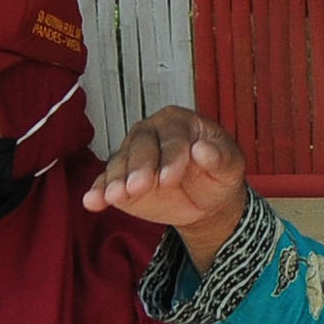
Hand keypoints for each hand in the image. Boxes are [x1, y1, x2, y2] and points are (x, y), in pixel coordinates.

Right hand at [86, 106, 252, 255]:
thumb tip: (204, 149)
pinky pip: (106, 181)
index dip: (170, 158)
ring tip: (113, 197)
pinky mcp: (121, 177)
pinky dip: (98, 191)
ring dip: (115, 180)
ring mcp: (133, 154)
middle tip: (137, 188)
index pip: (172, 137)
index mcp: (179, 122)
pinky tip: (93, 202)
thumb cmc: (218, 175)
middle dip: (138, 168)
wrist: (206, 200)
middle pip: (140, 145)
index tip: (170, 179)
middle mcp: (151, 132)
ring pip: (120, 162)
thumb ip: (221, 156)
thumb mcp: (231, 167)